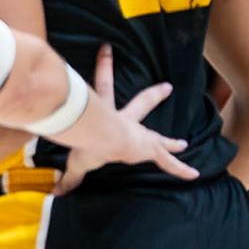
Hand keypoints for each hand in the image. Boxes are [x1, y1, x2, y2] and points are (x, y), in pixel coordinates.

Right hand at [57, 43, 195, 189]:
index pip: (103, 90)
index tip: (106, 55)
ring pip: (160, 139)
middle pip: (141, 104)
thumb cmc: (88, 141)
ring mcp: (141, 136)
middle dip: (153, 95)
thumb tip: (53, 194)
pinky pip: (168, 162)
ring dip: (172, 142)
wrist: (105, 138)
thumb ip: (67, 177)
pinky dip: (181, 169)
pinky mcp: (151, 149)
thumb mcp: (74, 158)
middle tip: (167, 87)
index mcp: (107, 118)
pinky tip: (194, 174)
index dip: (104, 71)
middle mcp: (127, 123)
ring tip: (184, 144)